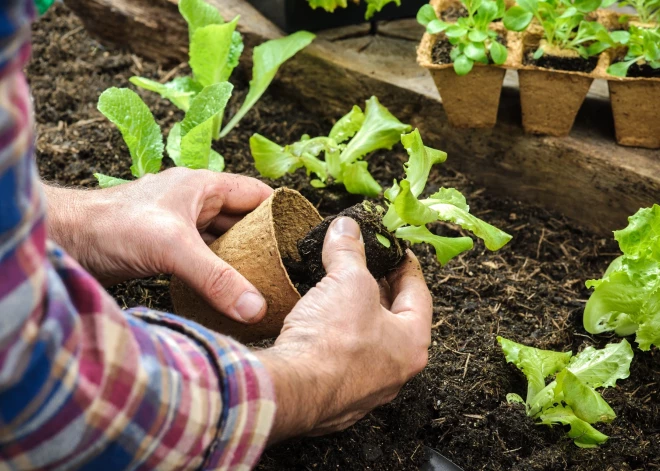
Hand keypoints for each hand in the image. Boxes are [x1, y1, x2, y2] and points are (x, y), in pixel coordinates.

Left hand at [44, 168, 272, 323]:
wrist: (66, 240)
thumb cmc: (113, 226)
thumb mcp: (173, 249)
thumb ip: (217, 279)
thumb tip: (256, 308)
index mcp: (204, 186)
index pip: (257, 195)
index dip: (281, 213)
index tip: (300, 240)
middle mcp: (195, 202)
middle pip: (242, 220)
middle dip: (263, 243)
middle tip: (285, 270)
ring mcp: (179, 225)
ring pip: (222, 241)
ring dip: (239, 260)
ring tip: (263, 284)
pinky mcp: (165, 247)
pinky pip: (202, 257)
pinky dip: (216, 272)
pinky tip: (227, 291)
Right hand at [256, 217, 431, 442]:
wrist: (293, 390)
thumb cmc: (333, 340)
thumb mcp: (347, 280)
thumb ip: (349, 251)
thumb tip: (347, 228)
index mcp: (412, 343)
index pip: (418, 294)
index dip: (406, 266)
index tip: (396, 252)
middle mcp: (395, 371)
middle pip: (393, 320)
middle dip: (378, 290)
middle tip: (366, 266)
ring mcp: (365, 389)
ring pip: (366, 343)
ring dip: (355, 315)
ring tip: (339, 290)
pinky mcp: (335, 398)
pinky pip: (341, 361)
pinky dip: (334, 339)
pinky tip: (318, 324)